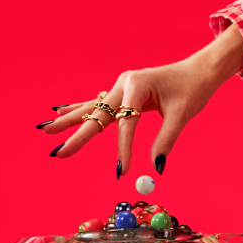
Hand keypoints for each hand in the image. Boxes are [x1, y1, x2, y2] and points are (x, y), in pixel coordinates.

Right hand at [36, 23, 242, 177]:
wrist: (197, 71)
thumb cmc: (192, 89)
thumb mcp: (182, 114)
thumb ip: (166, 140)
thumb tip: (155, 167)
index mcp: (137, 84)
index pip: (126, 122)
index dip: (123, 148)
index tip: (122, 171)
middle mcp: (123, 83)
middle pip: (96, 115)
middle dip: (77, 136)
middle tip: (58, 153)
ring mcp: (119, 87)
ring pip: (91, 108)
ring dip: (69, 121)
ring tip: (45, 130)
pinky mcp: (121, 93)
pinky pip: (97, 103)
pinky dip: (78, 109)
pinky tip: (59, 111)